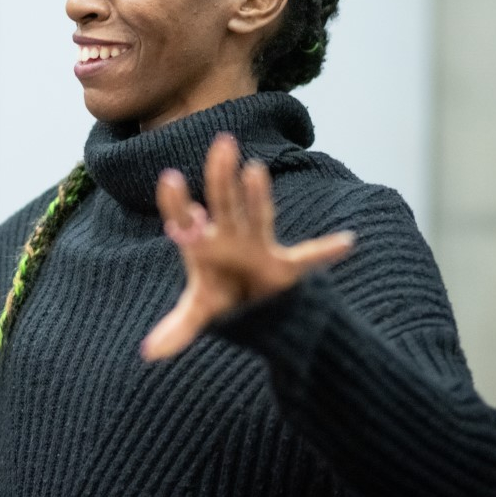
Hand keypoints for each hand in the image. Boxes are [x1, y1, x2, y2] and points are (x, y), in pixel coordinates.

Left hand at [141, 133, 354, 360]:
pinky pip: (308, 258)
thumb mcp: (201, 313)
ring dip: (257, 195)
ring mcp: (258, 245)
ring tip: (254, 170)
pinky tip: (347, 242)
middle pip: (224, 202)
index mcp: (205, 244)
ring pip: (257, 215)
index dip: (176, 202)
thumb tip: (148, 353)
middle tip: (222, 143)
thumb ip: (178, 329)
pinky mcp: (285, 265)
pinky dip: (328, 251)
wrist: (256, 305)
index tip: (169, 178)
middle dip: (221, 176)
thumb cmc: (224, 296)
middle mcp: (231, 235)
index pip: (185, 218)